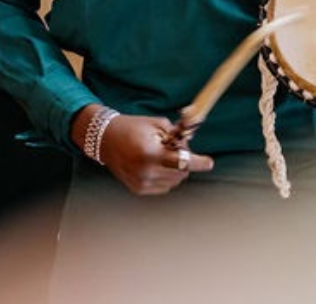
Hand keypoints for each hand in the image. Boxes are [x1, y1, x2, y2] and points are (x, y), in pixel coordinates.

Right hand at [78, 111, 214, 195]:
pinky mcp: (138, 190)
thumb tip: (192, 143)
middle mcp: (146, 172)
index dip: (199, 162)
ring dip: (176, 169)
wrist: (106, 139)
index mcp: (151, 153)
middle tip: (176, 146)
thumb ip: (177, 134)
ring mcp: (142, 183)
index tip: (210, 163)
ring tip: (162, 154)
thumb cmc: (133, 127)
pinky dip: (166, 176)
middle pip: (181, 172)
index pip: (182, 161)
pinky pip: (164, 186)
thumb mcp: (157, 124)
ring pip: (174, 181)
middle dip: (185, 160)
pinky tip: (156, 164)